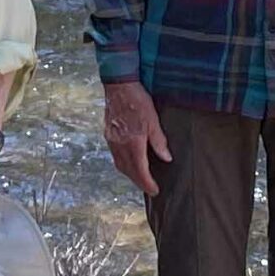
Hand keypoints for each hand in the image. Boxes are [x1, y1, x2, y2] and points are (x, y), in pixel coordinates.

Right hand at [102, 79, 170, 197]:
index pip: (139, 170)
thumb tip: (166, 158)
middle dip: (138, 181)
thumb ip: (159, 141)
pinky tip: (129, 160)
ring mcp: (111, 139)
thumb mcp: (153, 120)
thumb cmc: (137, 100)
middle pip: (128, 170)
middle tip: (149, 188)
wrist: (118, 85)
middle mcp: (119, 144)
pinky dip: (123, 163)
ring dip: (130, 173)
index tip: (155, 190)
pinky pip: (115, 155)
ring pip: (119, 164)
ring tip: (140, 177)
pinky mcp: (108, 133)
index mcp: (132, 143)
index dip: (147, 183)